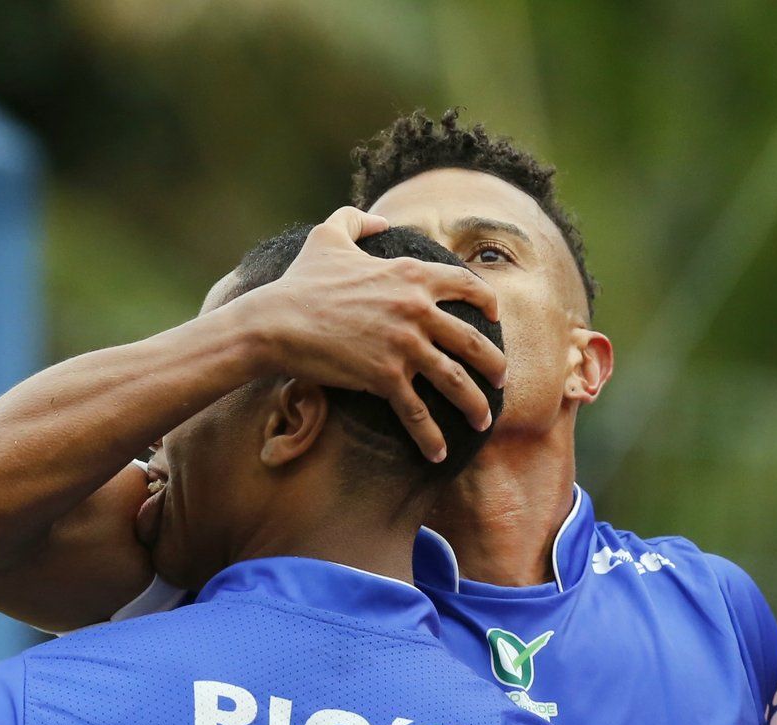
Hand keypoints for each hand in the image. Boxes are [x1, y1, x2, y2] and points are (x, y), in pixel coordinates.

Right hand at [243, 206, 507, 461]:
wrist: (275, 322)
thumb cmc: (300, 281)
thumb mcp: (327, 236)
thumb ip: (356, 220)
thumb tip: (380, 218)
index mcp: (410, 274)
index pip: (466, 284)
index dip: (487, 301)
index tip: (494, 317)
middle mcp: (416, 309)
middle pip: (473, 339)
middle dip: (494, 364)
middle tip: (501, 378)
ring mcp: (404, 344)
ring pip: (456, 380)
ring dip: (476, 405)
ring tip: (484, 420)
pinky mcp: (386, 377)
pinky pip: (418, 413)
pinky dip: (432, 437)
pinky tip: (439, 453)